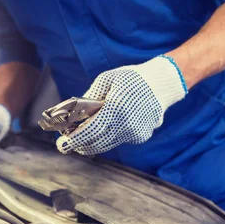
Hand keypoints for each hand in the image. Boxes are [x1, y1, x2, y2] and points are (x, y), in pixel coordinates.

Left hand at [56, 55, 187, 154]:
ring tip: (79, 141)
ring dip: (91, 144)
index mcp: (115, 108)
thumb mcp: (106, 80)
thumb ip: (89, 97)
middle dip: (79, 144)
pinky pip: (118, 141)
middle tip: (66, 144)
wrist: (162, 84)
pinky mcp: (140, 137)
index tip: (62, 144)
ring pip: (106, 144)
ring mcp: (134, 133)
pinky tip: (100, 132)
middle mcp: (126, 124)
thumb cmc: (132, 78)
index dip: (74, 140)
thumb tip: (73, 111)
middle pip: (96, 142)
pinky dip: (107, 138)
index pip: (90, 130)